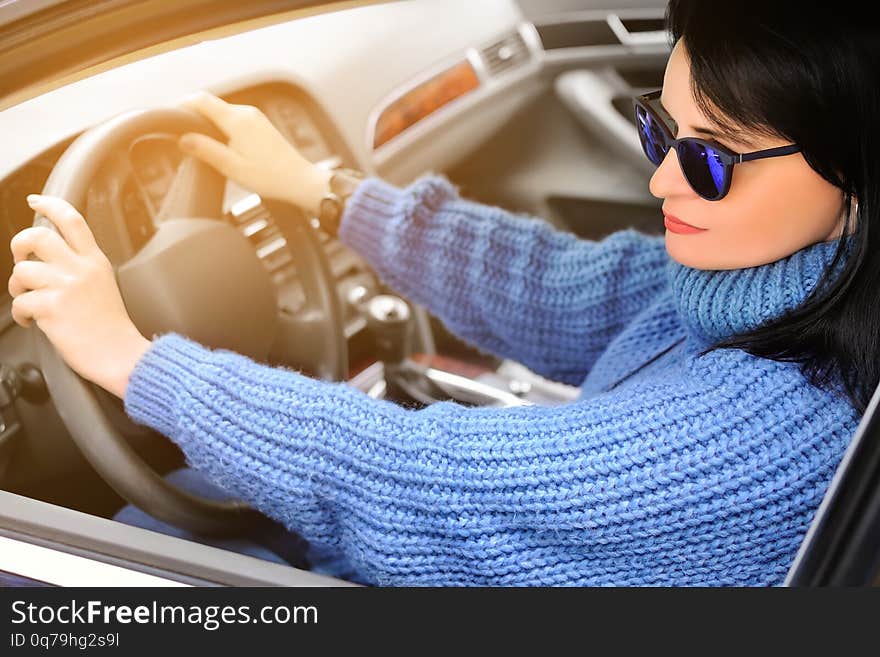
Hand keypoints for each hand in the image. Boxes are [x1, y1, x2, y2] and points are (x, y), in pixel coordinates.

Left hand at [8, 195, 150, 398]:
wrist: (120, 355)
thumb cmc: (111, 326)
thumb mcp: (104, 284)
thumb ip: (81, 267)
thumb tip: (48, 258)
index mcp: (95, 261)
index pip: (72, 220)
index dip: (50, 205)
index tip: (36, 201)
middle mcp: (81, 270)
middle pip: (38, 237)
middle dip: (20, 245)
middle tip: (22, 258)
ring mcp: (66, 288)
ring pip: (23, 271)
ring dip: (18, 287)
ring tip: (28, 299)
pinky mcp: (52, 308)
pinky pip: (20, 302)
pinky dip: (22, 315)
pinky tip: (34, 322)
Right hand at [177, 91, 330, 214]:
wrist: (299, 181)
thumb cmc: (270, 177)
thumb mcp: (232, 167)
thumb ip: (206, 150)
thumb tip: (183, 138)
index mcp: (237, 120)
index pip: (202, 100)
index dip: (183, 105)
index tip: (172, 117)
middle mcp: (247, 113)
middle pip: (211, 106)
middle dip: (195, 118)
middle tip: (183, 137)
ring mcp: (255, 118)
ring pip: (223, 114)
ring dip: (210, 125)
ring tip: (202, 146)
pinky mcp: (261, 126)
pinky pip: (235, 121)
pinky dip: (223, 129)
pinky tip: (223, 147)